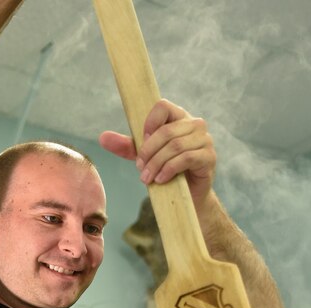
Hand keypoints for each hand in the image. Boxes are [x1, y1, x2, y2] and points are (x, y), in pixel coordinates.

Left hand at [99, 99, 215, 211]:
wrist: (188, 198)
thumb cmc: (168, 172)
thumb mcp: (145, 157)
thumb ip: (127, 146)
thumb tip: (102, 138)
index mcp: (179, 118)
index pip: (163, 106)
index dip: (149, 123)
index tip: (141, 141)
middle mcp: (194, 124)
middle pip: (167, 131)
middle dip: (149, 151)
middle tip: (140, 168)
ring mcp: (204, 140)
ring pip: (175, 145)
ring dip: (157, 163)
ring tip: (147, 178)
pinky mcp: (209, 157)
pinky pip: (186, 158)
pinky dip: (170, 169)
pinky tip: (161, 180)